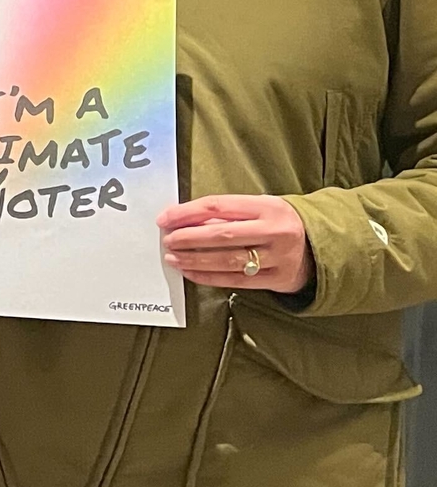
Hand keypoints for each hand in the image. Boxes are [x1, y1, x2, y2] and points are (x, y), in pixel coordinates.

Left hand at [161, 194, 314, 294]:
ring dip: (195, 260)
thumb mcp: (261, 209)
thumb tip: (186, 221)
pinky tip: (191, 273)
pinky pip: (237, 280)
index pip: (219, 206)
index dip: (187, 212)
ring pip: (228, 260)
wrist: (322, 247)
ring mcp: (279, 257)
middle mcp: (276, 231)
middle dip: (188, 238)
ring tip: (173, 258)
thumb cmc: (280, 223)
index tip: (165, 219)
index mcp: (269, 207)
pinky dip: (209, 277)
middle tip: (168, 240)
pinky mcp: (279, 279)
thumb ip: (230, 214)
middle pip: (222, 235)